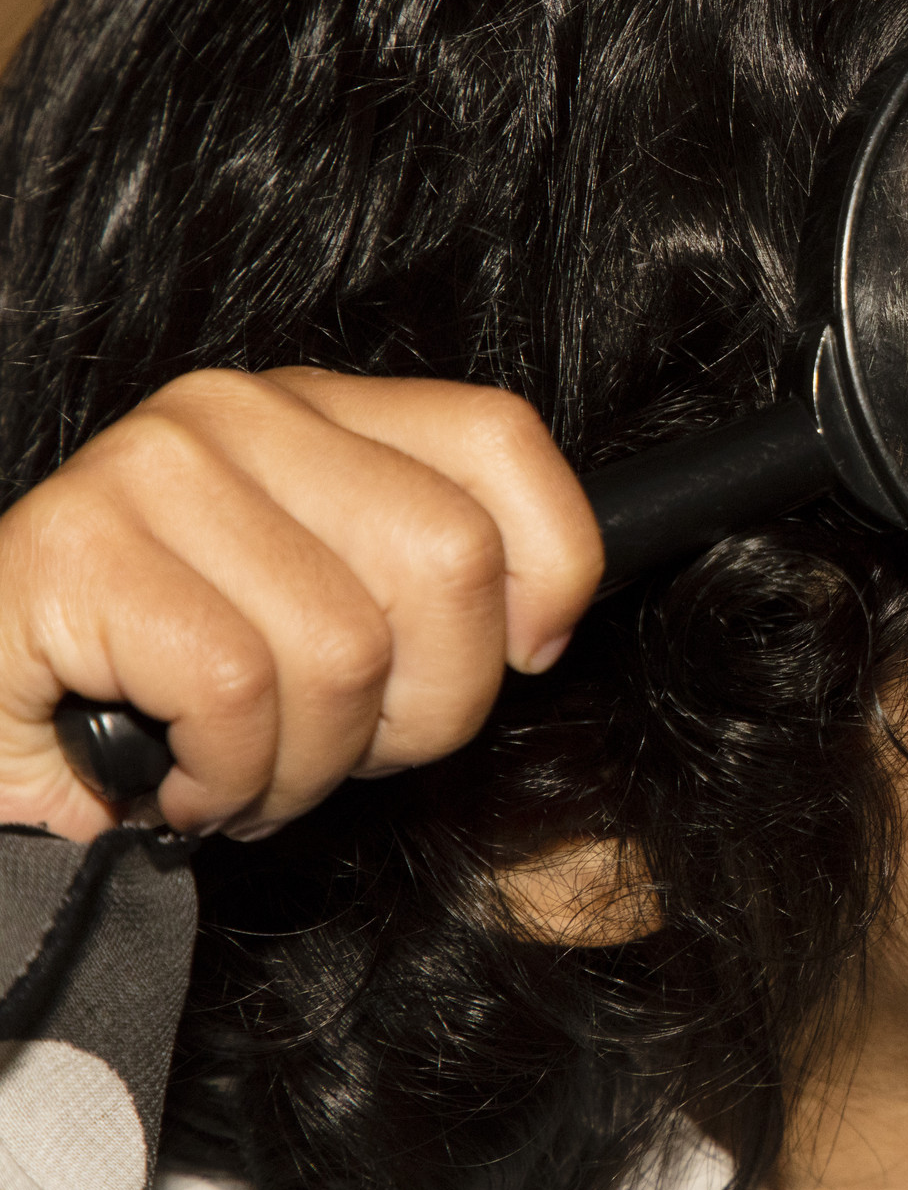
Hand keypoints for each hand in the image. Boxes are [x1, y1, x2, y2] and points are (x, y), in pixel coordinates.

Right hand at [0, 370, 601, 841]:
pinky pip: (237, 689)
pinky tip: (178, 777)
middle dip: (422, 706)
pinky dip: (226, 775)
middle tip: (338, 748)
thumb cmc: (164, 699)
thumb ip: (438, 599)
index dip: (549, 565)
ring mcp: (151, 467)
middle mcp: (240, 412)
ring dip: (307, 765)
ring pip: (348, 648)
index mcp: (319, 412)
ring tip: (242, 769)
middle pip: (449, 558)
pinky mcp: (74, 549)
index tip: (519, 657)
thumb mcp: (335, 630)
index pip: (498, 439)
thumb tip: (548, 630)